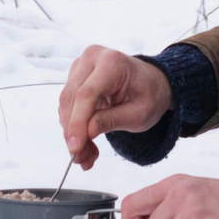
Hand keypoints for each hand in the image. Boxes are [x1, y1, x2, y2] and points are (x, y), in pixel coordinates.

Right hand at [56, 45, 172, 170]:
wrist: (152, 83)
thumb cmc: (149, 94)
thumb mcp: (139, 114)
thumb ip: (111, 121)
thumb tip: (86, 133)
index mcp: (112, 63)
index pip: (86, 94)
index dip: (77, 122)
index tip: (75, 147)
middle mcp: (92, 58)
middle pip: (71, 99)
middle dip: (73, 133)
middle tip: (80, 159)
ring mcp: (81, 66)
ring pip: (66, 104)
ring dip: (73, 133)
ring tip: (86, 156)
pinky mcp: (75, 77)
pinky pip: (68, 105)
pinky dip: (75, 127)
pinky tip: (86, 143)